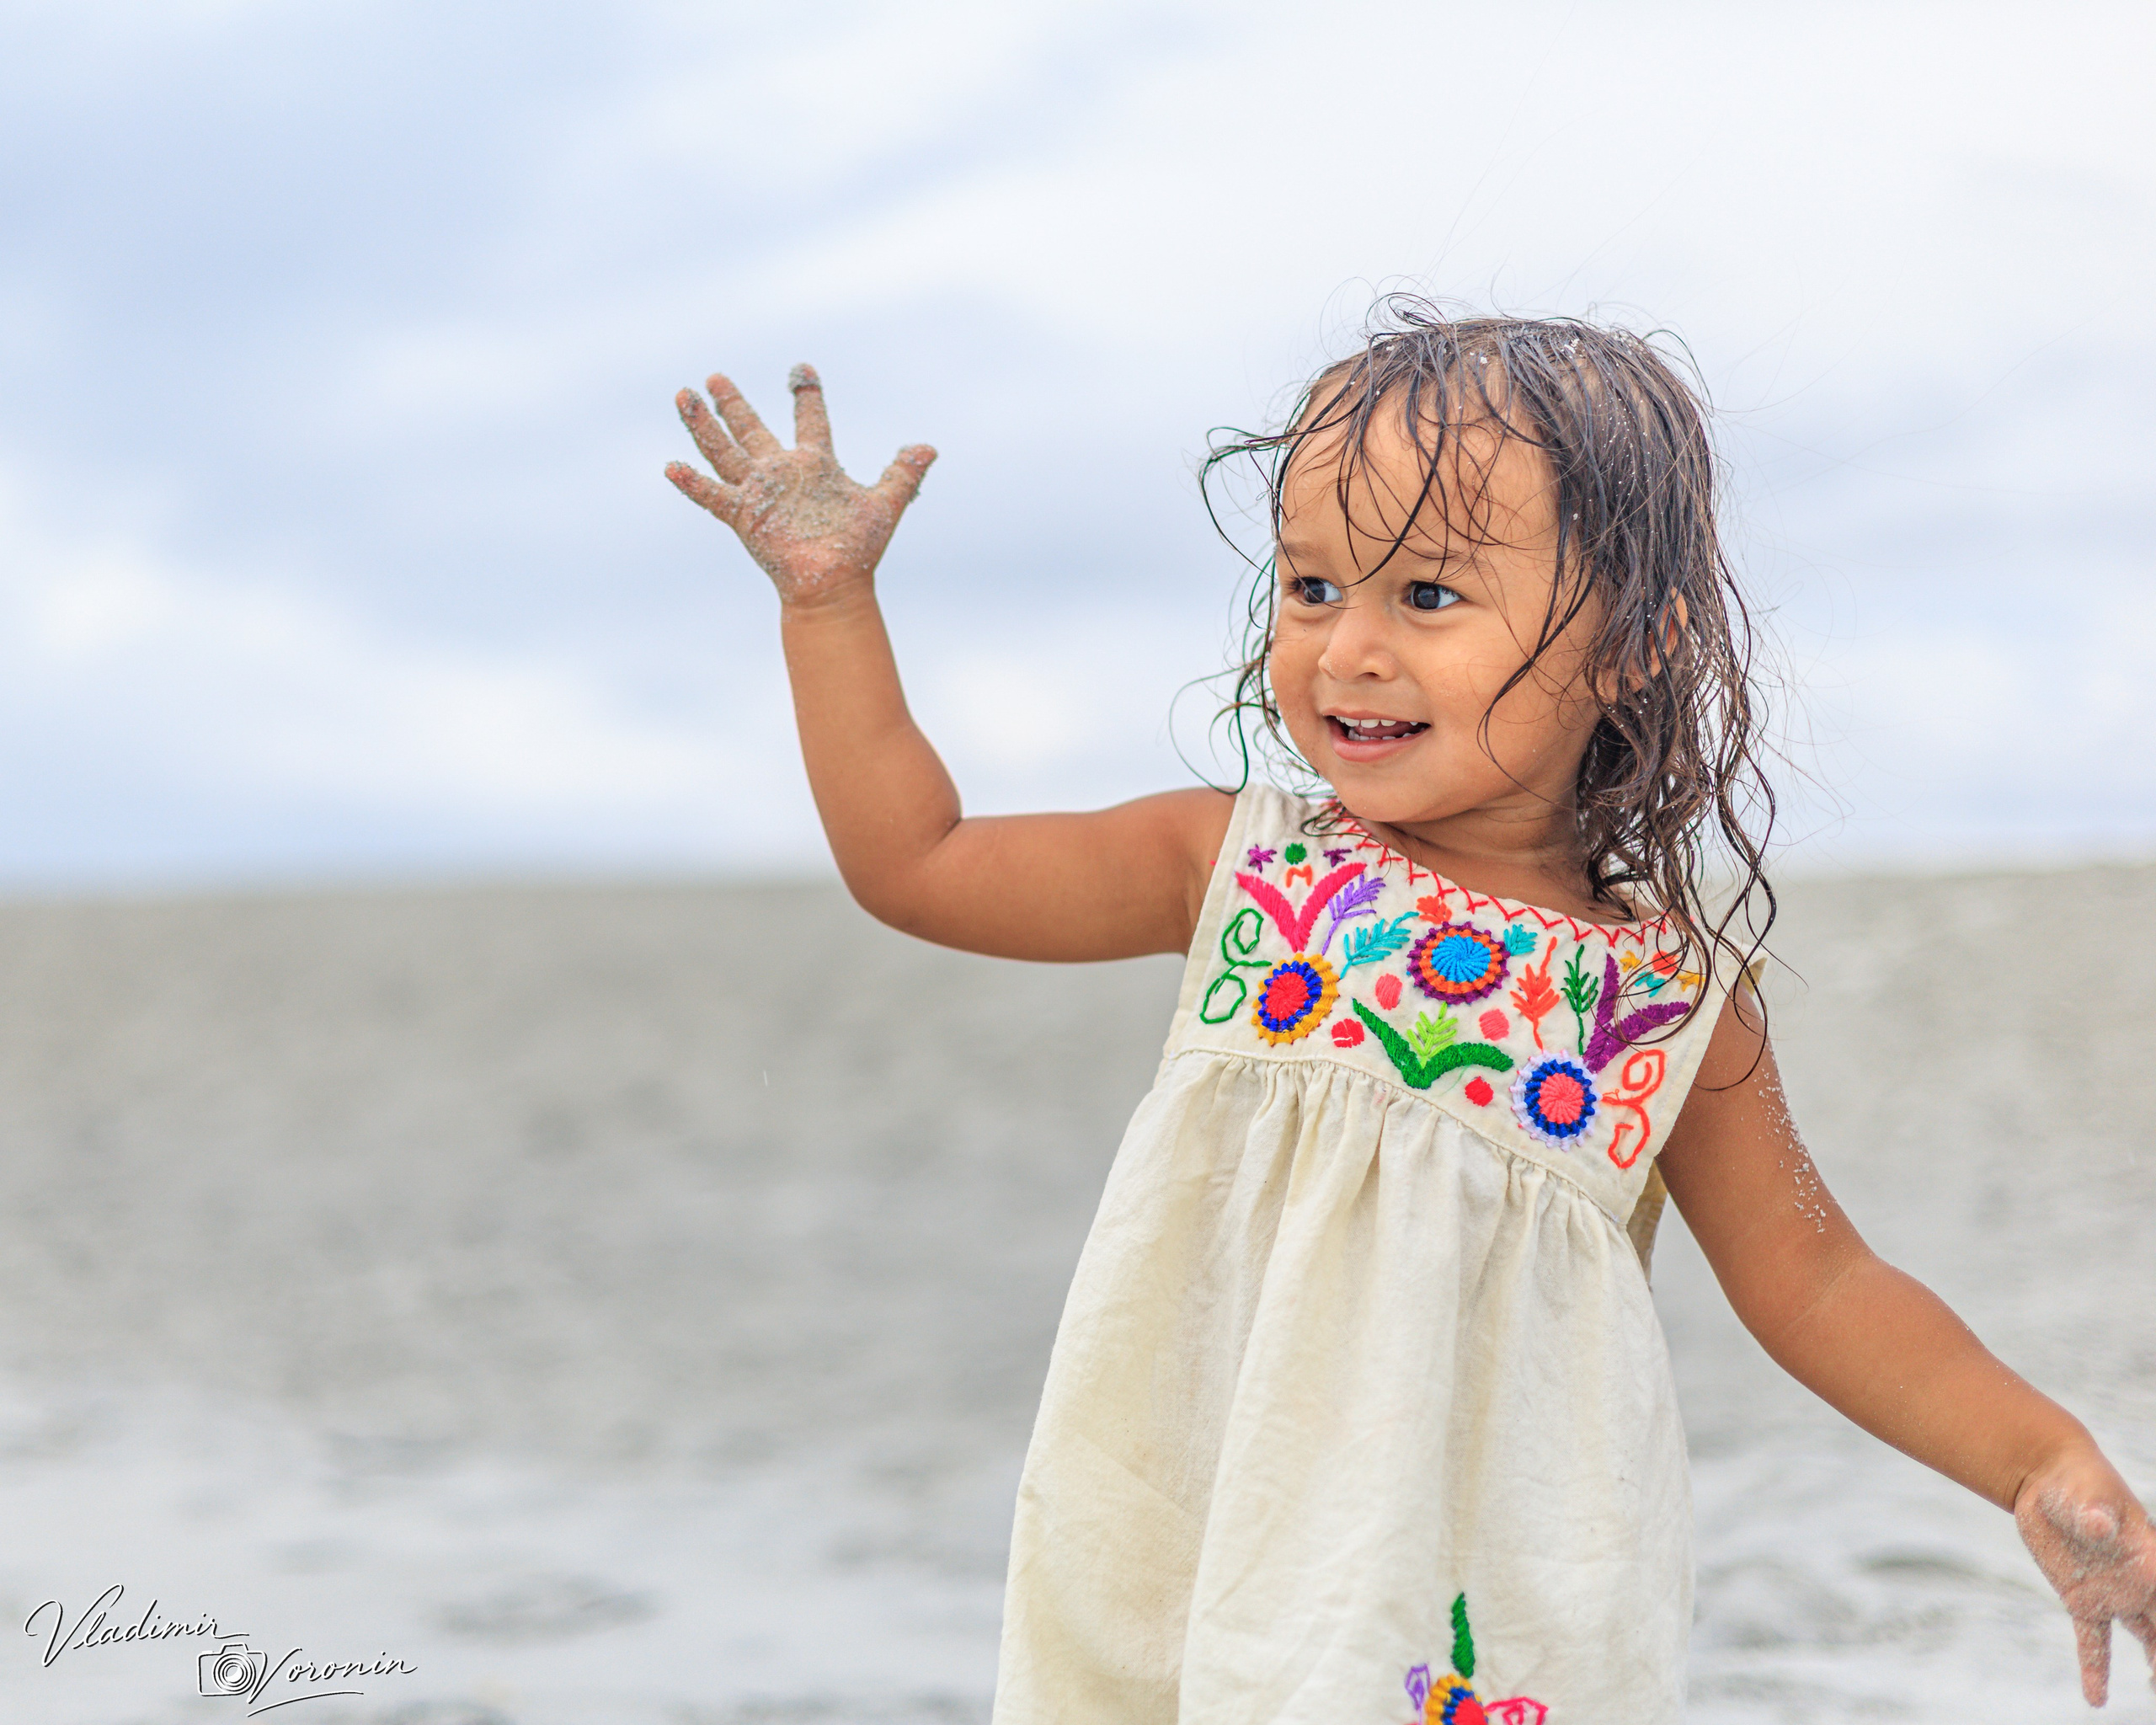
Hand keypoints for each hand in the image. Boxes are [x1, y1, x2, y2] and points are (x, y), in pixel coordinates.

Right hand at [665, 364, 935, 607]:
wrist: (836, 585)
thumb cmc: (859, 550)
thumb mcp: (886, 503)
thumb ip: (903, 473)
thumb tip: (929, 447)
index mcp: (815, 465)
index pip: (810, 422)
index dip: (807, 397)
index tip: (803, 370)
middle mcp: (782, 474)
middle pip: (752, 430)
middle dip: (734, 404)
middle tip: (716, 376)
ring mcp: (760, 494)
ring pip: (725, 452)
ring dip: (704, 425)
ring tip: (683, 395)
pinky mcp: (746, 517)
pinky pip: (714, 497)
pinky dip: (693, 484)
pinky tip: (672, 466)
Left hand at [2016, 1447, 2155, 1704]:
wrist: (2048, 1480)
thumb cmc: (2077, 1480)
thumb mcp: (2087, 1493)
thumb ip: (2096, 1512)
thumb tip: (2100, 1524)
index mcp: (2149, 1554)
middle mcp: (2140, 1581)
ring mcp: (2113, 1594)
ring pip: (2146, 1638)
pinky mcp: (2082, 1600)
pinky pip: (2093, 1642)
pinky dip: (2095, 1669)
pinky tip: (2095, 1699)